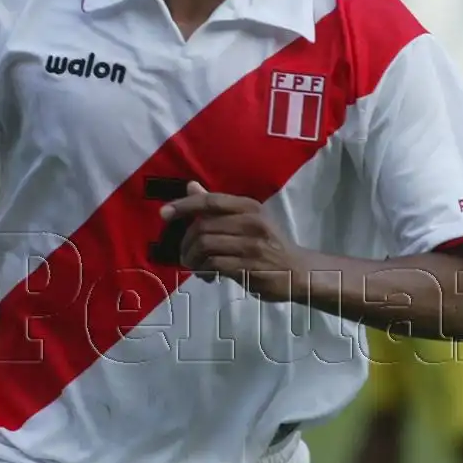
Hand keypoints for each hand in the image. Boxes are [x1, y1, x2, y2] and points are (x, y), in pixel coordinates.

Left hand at [159, 182, 306, 297]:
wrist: (299, 271)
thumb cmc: (270, 244)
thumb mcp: (248, 219)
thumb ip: (219, 206)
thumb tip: (190, 186)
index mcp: (249, 207)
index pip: (210, 201)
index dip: (184, 206)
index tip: (164, 214)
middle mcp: (252, 223)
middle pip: (203, 227)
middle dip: (186, 243)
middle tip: (185, 256)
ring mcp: (252, 246)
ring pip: (206, 247)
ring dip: (192, 259)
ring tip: (195, 267)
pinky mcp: (250, 268)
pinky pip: (215, 265)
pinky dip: (204, 271)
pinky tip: (208, 276)